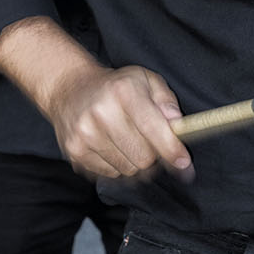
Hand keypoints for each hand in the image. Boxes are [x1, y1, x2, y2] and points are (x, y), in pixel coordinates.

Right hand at [46, 61, 192, 182]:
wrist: (70, 88)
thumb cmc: (114, 86)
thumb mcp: (146, 80)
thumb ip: (166, 100)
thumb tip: (178, 124)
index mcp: (123, 91)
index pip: (153, 129)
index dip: (172, 150)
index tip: (183, 163)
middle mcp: (102, 113)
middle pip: (143, 157)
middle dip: (155, 157)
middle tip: (153, 146)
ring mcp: (85, 134)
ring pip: (128, 169)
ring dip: (136, 163)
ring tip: (131, 144)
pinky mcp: (75, 151)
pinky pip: (110, 174)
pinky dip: (119, 166)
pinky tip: (115, 148)